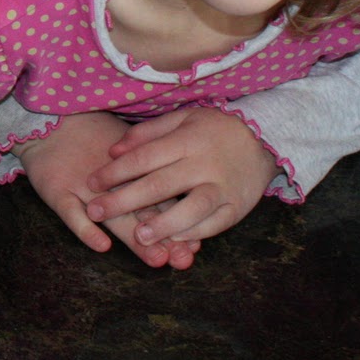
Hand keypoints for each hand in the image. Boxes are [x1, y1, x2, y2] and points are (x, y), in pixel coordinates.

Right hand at [15, 111, 196, 269]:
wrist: (47, 119)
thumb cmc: (89, 136)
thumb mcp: (120, 151)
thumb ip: (146, 171)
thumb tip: (182, 197)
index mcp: (130, 174)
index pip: (159, 202)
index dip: (177, 224)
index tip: (195, 247)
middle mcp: (112, 184)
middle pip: (142, 212)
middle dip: (163, 237)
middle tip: (182, 260)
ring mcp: (83, 189)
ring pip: (114, 217)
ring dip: (136, 239)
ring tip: (156, 258)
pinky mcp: (57, 191)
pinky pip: (71, 214)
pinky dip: (86, 230)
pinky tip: (102, 245)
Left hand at [84, 106, 275, 249]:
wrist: (267, 137)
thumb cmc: (215, 127)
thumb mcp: (182, 118)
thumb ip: (147, 133)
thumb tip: (113, 151)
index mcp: (186, 141)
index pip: (143, 158)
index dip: (115, 172)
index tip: (91, 183)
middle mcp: (204, 165)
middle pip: (159, 185)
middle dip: (124, 201)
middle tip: (96, 212)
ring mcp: (223, 187)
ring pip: (191, 210)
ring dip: (164, 225)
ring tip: (139, 236)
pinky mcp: (239, 207)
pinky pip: (216, 224)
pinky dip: (195, 233)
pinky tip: (174, 241)